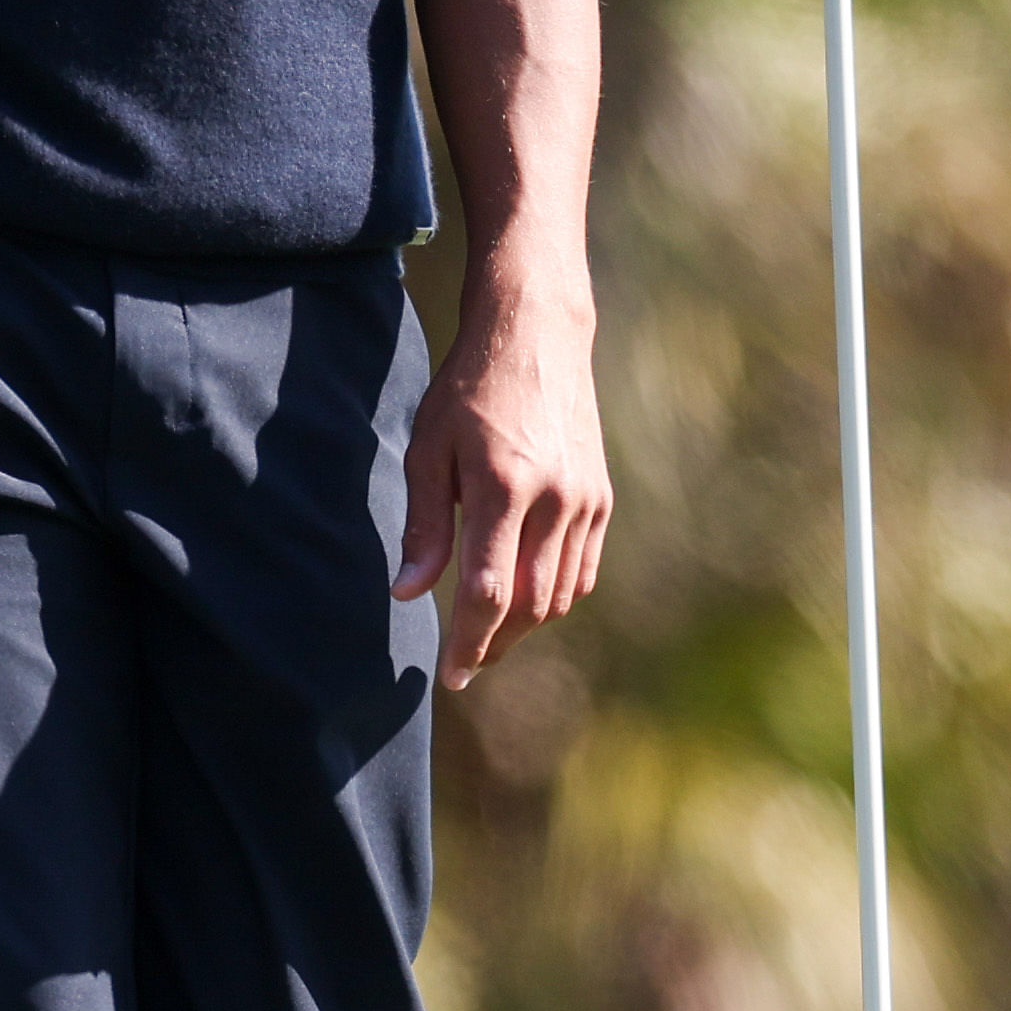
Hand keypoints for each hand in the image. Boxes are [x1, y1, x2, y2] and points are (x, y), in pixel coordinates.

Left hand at [397, 259, 609, 686]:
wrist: (537, 336)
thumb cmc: (468, 390)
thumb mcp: (429, 448)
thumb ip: (424, 525)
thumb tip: (409, 592)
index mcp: (505, 487)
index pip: (489, 592)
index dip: (468, 643)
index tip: (451, 674)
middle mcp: (555, 500)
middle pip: (530, 605)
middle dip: (495, 643)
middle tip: (465, 664)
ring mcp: (586, 501)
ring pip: (560, 595)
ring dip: (524, 623)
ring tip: (488, 633)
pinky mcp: (602, 498)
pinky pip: (582, 571)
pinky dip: (553, 595)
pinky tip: (523, 596)